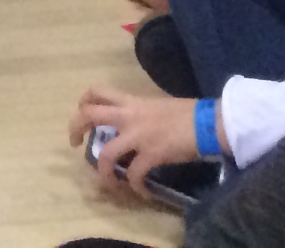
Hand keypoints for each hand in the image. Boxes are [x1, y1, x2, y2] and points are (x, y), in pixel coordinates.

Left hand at [74, 86, 202, 195]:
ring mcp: (138, 137)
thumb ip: (143, 112)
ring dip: (103, 171)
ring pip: (107, 154)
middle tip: (76, 143)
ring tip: (107, 181)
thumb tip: (139, 122)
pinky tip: (142, 192)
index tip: (82, 111)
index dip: (84, 100)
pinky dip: (135, 186)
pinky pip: (135, 174)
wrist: (209, 124)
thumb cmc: (189, 113)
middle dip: (75, 128)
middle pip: (89, 115)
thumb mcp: (158, 106)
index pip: (98, 91)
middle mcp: (129, 117)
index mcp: (132, 102)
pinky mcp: (152, 155)